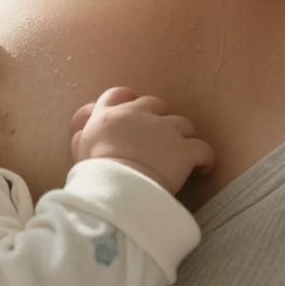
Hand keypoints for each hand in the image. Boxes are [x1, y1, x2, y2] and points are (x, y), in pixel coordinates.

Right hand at [69, 86, 215, 194]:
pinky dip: (204, 159)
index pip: (118, 95)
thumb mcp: (79, 153)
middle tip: (159, 140)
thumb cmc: (93, 176)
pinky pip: (203, 149)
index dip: (129, 101)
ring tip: (180, 155)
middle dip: (159, 119)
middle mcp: (136, 115)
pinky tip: (202, 169)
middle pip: (155, 105)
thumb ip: (82, 136)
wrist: (116, 190)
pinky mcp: (183, 150)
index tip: (134, 113)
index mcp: (108, 116)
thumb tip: (82, 131)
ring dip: (182, 137)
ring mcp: (163, 130)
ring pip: (182, 124)